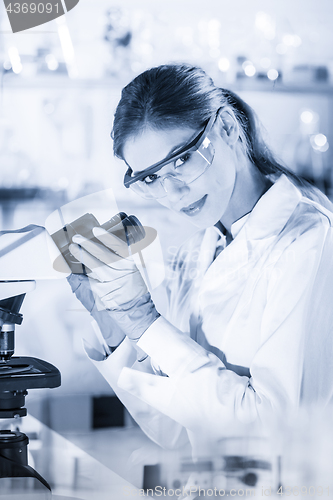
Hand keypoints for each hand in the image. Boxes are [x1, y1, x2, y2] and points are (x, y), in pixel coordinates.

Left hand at [69, 227, 159, 341]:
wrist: (135, 311)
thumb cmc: (134, 291)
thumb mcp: (132, 272)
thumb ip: (122, 259)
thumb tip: (103, 248)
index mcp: (129, 264)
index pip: (118, 246)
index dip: (106, 237)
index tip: (96, 230)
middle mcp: (120, 271)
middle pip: (102, 253)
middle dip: (87, 244)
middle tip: (77, 237)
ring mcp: (110, 281)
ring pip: (94, 264)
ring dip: (82, 254)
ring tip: (73, 247)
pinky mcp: (102, 291)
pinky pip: (89, 279)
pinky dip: (80, 272)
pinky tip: (73, 267)